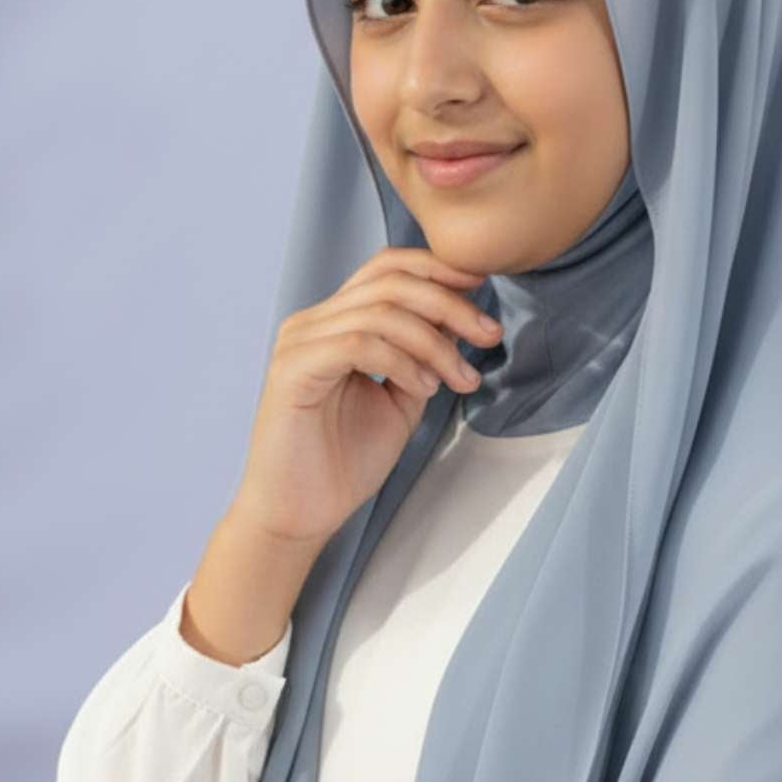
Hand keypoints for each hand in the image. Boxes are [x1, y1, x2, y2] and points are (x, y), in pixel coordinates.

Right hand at [230, 246, 501, 547]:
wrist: (301, 514)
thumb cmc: (343, 463)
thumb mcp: (402, 399)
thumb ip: (424, 356)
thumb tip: (460, 318)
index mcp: (335, 322)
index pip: (387, 267)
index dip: (438, 269)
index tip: (484, 291)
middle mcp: (313, 322)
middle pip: (391, 282)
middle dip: (451, 303)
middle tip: (489, 334)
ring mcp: (299, 343)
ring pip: (381, 312)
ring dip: (434, 343)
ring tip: (459, 378)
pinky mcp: (292, 370)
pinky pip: (358, 343)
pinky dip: (401, 361)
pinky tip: (423, 388)